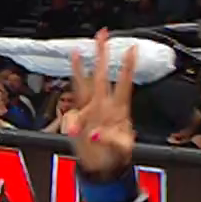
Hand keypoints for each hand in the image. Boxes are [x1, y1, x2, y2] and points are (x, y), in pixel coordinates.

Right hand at [65, 29, 136, 177]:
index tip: (132, 48)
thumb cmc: (115, 155)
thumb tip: (94, 135)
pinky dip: (68, 96)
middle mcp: (104, 104)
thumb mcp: (120, 148)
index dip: (128, 66)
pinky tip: (68, 78)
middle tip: (102, 36)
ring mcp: (90, 109)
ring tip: (77, 51)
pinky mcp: (78, 117)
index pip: (124, 82)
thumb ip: (108, 140)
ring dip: (82, 67)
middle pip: (102, 75)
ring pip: (85, 84)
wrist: (103, 165)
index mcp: (120, 109)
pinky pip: (72, 103)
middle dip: (102, 55)